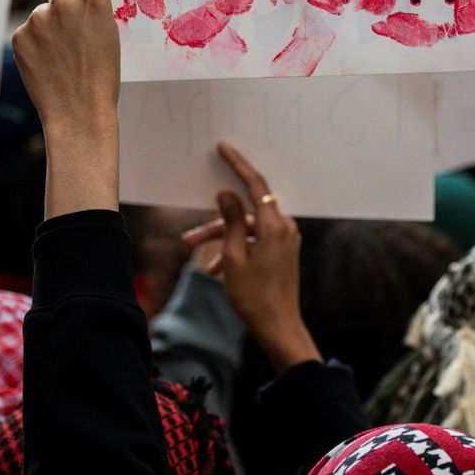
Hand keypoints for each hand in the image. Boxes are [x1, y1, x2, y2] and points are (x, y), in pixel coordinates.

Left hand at [12, 0, 119, 215]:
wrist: (79, 113)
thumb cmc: (102, 72)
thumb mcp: (108, 27)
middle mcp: (63, 2)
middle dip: (65, 7)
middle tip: (78, 39)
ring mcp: (38, 19)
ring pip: (43, 13)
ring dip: (50, 28)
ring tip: (65, 57)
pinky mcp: (19, 37)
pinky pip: (28, 31)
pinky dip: (36, 44)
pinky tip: (49, 64)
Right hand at [202, 141, 317, 371]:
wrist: (278, 326)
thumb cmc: (254, 296)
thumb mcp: (233, 257)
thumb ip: (230, 221)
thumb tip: (226, 195)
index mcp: (274, 226)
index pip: (254, 185)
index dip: (237, 164)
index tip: (223, 148)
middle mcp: (284, 228)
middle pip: (244, 213)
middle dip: (216, 222)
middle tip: (189, 236)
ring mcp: (285, 240)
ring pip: (246, 229)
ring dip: (222, 240)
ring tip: (196, 256)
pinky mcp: (282, 250)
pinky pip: (255, 241)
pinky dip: (236, 249)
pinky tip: (215, 270)